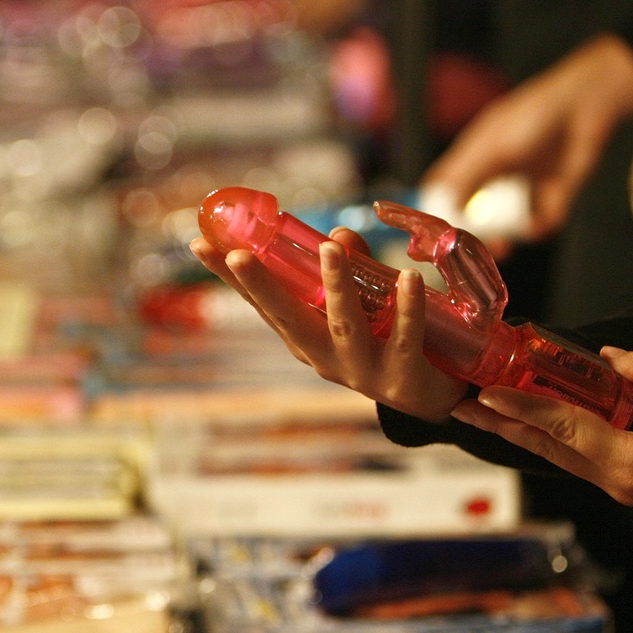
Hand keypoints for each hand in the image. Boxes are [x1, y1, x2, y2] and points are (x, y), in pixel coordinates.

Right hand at [189, 228, 468, 422]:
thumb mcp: (360, 305)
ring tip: (330, 247)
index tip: (200, 245)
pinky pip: (404, 337)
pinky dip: (407, 308)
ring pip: (344, 326)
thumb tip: (338, 233)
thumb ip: (350, 269)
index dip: (230, 278)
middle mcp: (324, 356)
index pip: (262, 303)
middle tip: (237, 254)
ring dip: (337, 286)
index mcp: (305, 339)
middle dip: (261, 286)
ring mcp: (361, 370)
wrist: (432, 400)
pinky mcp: (401, 377)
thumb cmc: (388, 340)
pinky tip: (406, 277)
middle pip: (287, 319)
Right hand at [421, 34, 632, 241]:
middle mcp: (496, 175)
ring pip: (507, 223)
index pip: (447, 190)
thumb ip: (464, 178)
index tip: (437, 233)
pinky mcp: (552, 195)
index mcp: (475, 159)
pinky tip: (537, 226)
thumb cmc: (532, 118)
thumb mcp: (491, 148)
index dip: (440, 211)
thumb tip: (442, 207)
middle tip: (472, 248)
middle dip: (473, 233)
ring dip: (504, 237)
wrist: (586, 107)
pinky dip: (538, 228)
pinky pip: (541, 221)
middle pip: (476, 213)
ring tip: (504, 248)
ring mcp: (524, 186)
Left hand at [451, 346, 632, 523]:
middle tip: (458, 409)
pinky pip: (581, 458)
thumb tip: (606, 357)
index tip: (481, 394)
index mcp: (630, 463)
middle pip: (546, 448)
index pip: (562, 427)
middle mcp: (616, 482)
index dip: (520, 407)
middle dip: (500, 426)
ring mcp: (622, 488)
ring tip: (483, 414)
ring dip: (521, 432)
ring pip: (558, 456)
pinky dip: (553, 438)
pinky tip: (535, 424)